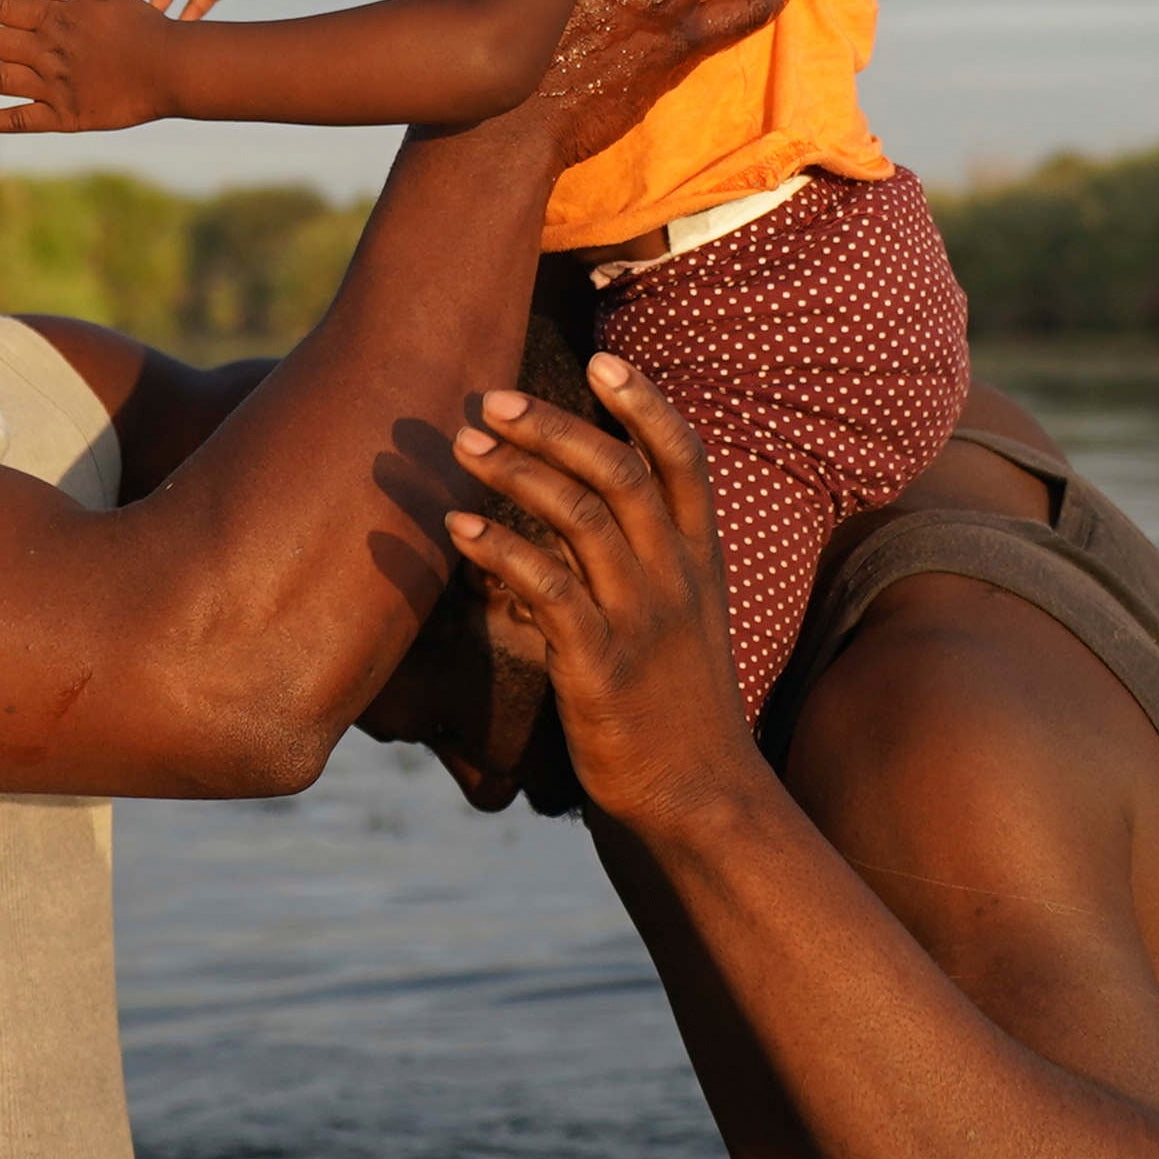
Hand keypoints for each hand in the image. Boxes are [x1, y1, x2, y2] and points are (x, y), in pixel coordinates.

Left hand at [442, 357, 758, 831]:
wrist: (698, 798)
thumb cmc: (674, 703)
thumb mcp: (680, 618)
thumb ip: (643, 558)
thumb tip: (575, 503)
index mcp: (701, 559)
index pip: (685, 460)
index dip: (648, 406)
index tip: (605, 360)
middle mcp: (677, 579)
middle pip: (623, 474)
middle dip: (557, 426)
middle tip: (493, 398)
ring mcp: (642, 621)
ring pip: (583, 519)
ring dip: (518, 473)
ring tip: (463, 445)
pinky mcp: (601, 667)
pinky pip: (549, 589)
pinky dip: (500, 549)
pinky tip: (457, 527)